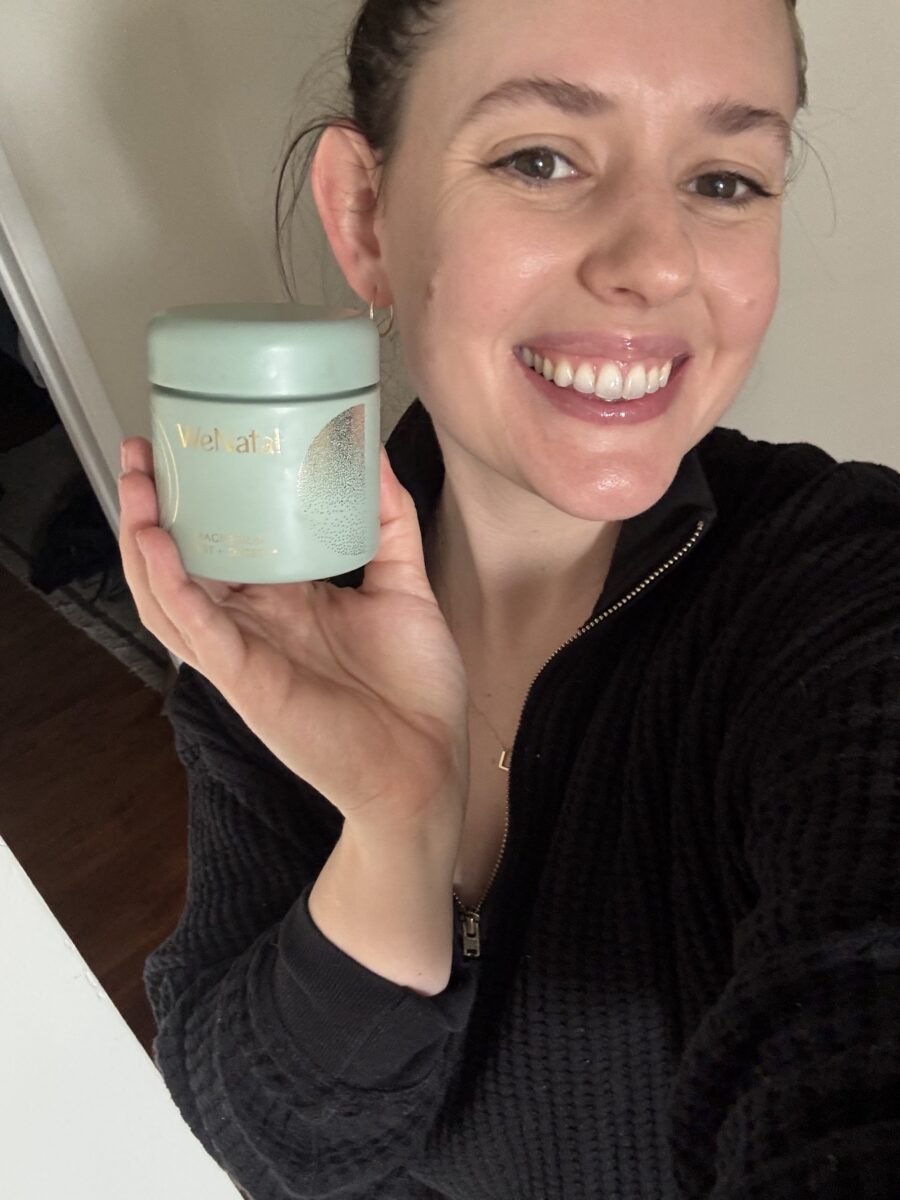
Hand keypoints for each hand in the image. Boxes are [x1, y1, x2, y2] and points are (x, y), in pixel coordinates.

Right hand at [118, 438, 469, 830]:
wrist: (427, 765)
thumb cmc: (415, 689)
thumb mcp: (404, 586)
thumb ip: (389, 521)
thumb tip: (376, 455)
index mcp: (286, 601)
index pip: (226, 540)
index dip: (200, 497)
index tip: (189, 443)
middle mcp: (255, 623)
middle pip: (183, 561)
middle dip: (152, 509)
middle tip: (138, 453)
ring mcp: (245, 651)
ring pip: (169, 595)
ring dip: (142, 541)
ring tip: (133, 489)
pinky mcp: (246, 680)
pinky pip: (196, 630)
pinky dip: (171, 588)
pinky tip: (156, 546)